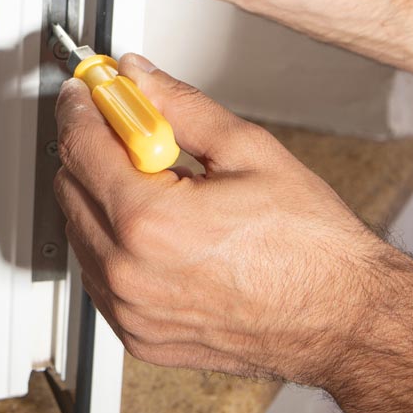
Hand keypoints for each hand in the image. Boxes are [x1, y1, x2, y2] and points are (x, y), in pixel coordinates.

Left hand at [53, 53, 400, 384]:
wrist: (343, 318)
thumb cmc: (311, 247)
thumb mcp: (248, 151)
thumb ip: (180, 106)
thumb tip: (138, 76)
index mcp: (151, 222)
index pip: (80, 146)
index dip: (82, 107)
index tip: (87, 93)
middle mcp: (130, 272)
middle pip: (70, 186)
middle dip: (94, 150)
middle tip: (133, 134)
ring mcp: (131, 310)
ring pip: (78, 231)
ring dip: (102, 198)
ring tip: (162, 190)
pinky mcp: (138, 335)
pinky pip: (99, 275)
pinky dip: (114, 245)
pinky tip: (160, 233)